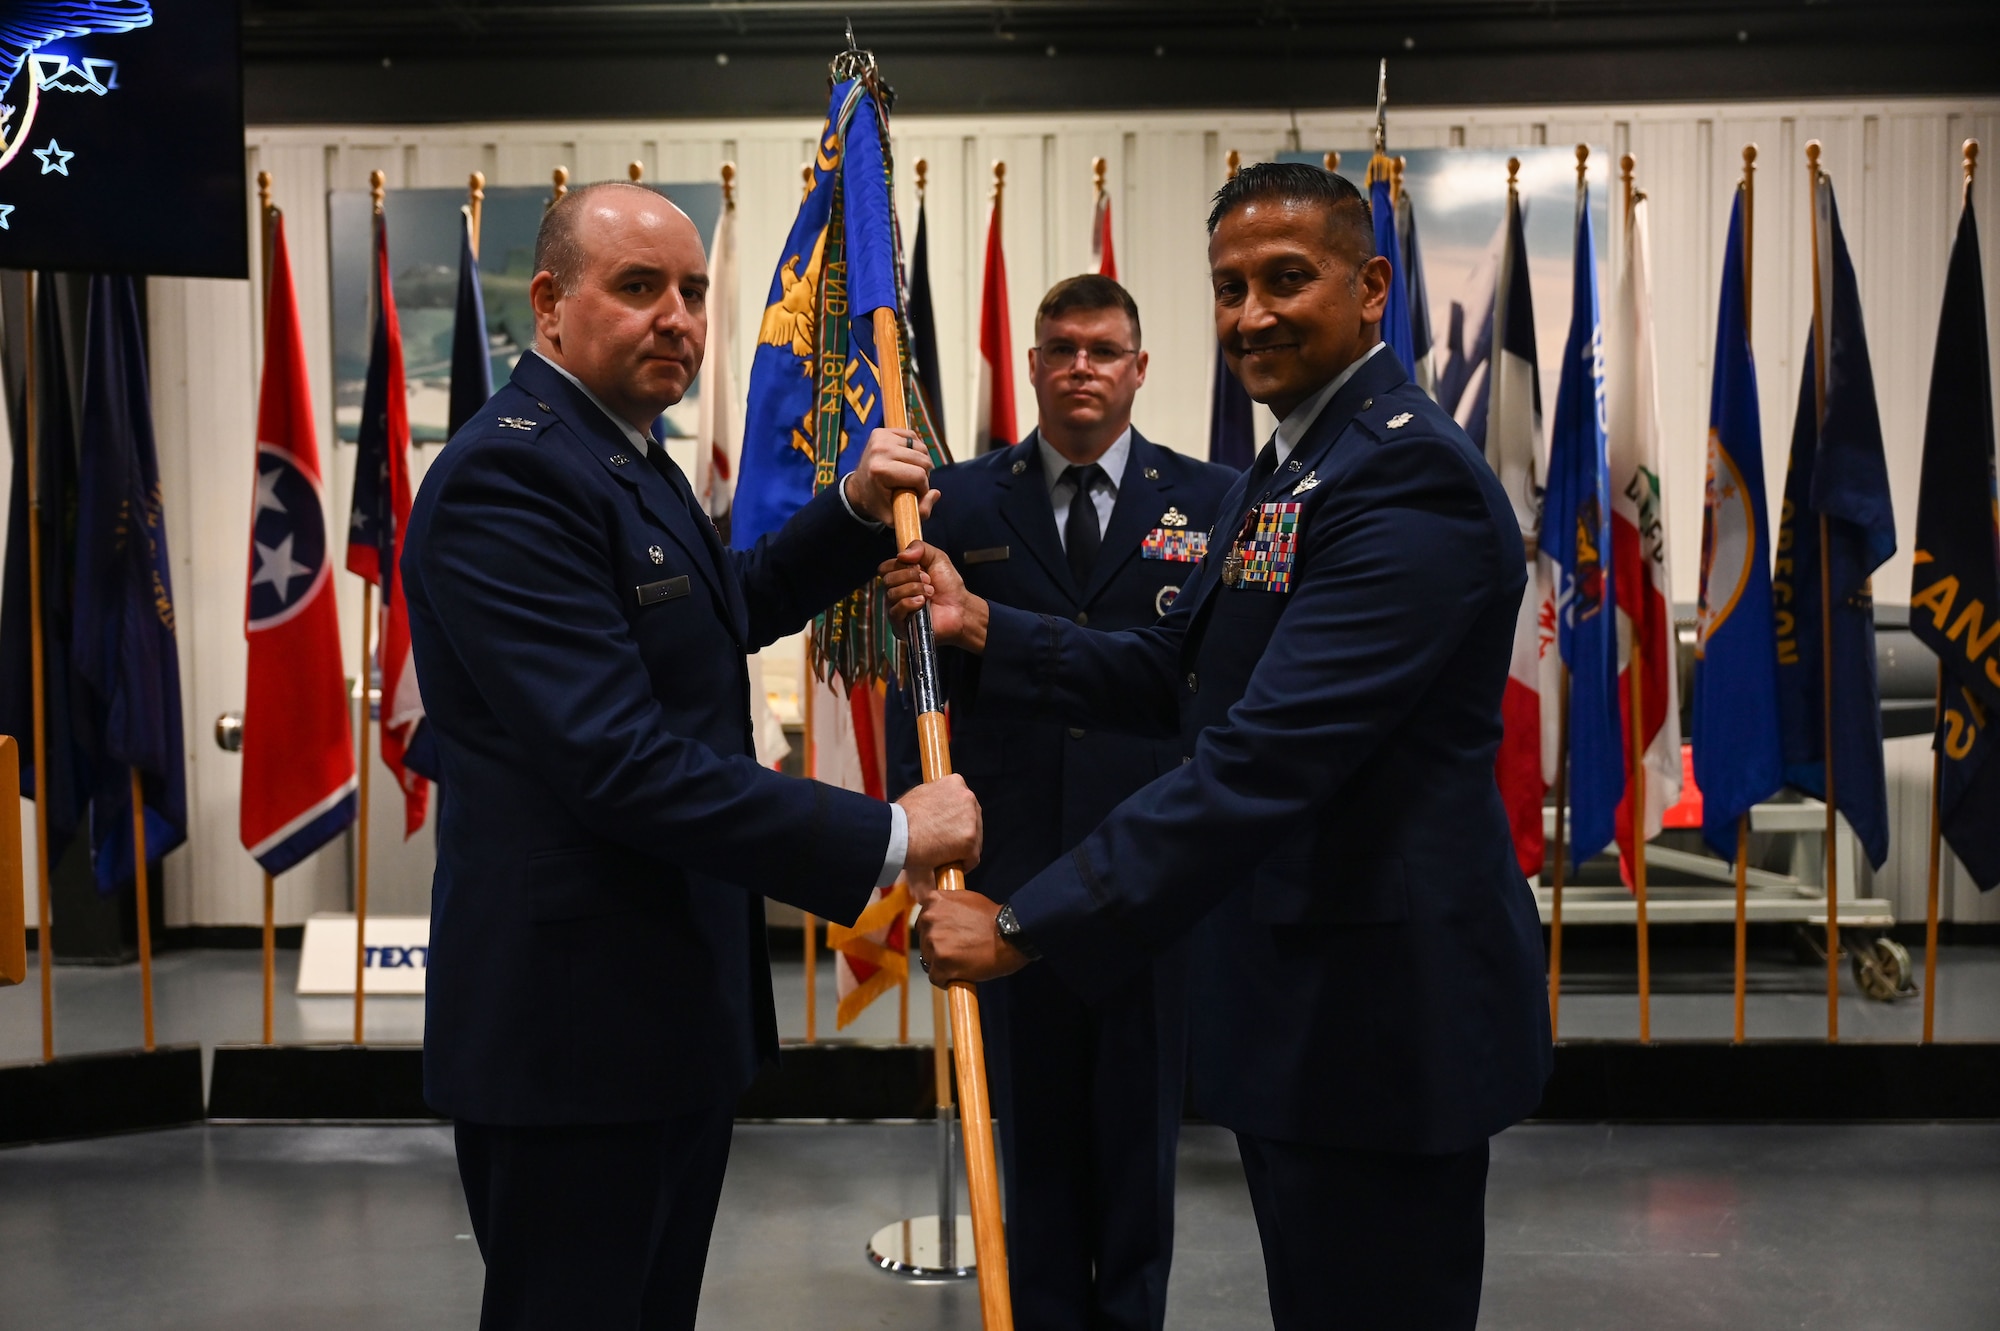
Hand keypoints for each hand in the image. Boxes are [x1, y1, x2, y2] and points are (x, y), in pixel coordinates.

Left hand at [844, 428, 938, 527]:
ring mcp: (881, 437)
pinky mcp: (882, 431)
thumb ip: (921, 512)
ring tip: (907, 472)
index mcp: (880, 470)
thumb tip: (936, 493)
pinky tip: (905, 459)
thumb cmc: (878, 503)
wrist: (858, 489)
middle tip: (910, 483)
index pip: (919, 475)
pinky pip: (913, 437)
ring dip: (920, 462)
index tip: (914, 493)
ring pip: (921, 448)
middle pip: (923, 460)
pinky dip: (914, 449)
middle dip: (923, 474)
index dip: (922, 488)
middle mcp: (880, 450)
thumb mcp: (896, 517)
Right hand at [879, 541, 989, 652]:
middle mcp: (895, 593)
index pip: (884, 568)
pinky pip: (895, 610)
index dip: (901, 565)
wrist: (961, 607)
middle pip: (887, 579)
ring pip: (891, 593)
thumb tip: (901, 554)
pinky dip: (910, 603)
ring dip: (915, 589)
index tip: (920, 568)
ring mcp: (896, 610)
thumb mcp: (937, 558)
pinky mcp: (900, 625)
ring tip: (930, 593)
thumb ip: (919, 548)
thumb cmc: (949, 586)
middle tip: (928, 581)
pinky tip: (923, 603)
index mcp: (899, 578)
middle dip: (911, 577)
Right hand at [897, 774, 981, 871]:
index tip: (948, 830)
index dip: (957, 819)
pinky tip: (949, 866)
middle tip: (946, 846)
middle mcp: (967, 797)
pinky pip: (973, 857)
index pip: (964, 803)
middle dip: (962, 834)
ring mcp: (971, 819)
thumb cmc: (900, 818)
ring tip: (944, 856)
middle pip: (974, 821)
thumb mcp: (921, 795)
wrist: (895, 833)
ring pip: (975, 840)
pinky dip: (964, 864)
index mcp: (956, 783)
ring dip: (963, 850)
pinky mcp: (970, 840)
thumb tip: (940, 807)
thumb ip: (937, 799)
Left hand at [910, 879, 1029, 985]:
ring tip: (961, 962)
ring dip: (941, 963)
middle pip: (924, 940)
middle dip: (937, 947)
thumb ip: (947, 905)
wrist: (1010, 935)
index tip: (947, 937)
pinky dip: (945, 979)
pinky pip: (935, 977)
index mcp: (933, 901)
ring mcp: (934, 942)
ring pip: (928, 960)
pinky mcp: (941, 963)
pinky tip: (959, 975)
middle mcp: (930, 919)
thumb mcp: (966, 898)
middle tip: (958, 950)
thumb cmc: (993, 918)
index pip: (923, 921)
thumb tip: (936, 913)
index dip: (935, 931)